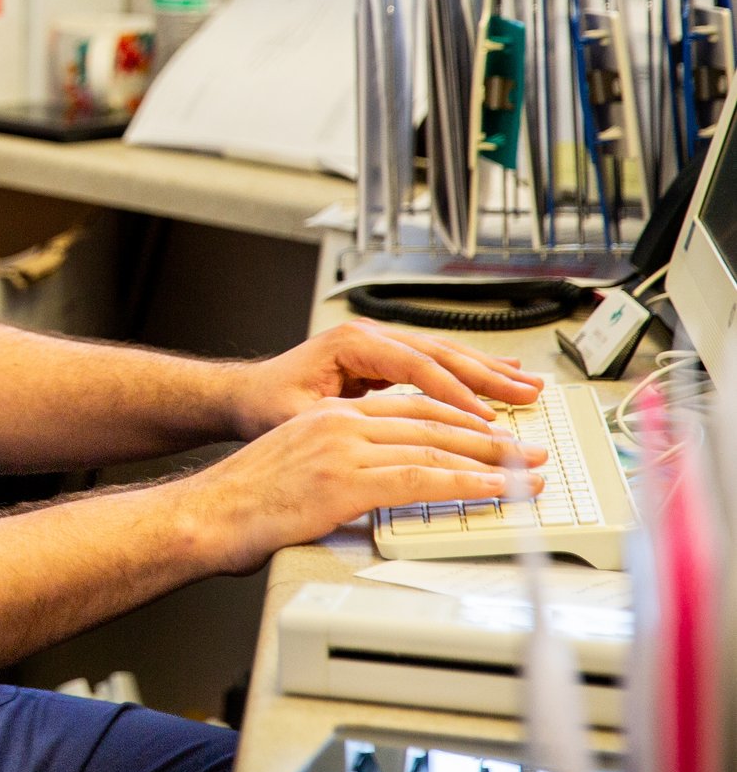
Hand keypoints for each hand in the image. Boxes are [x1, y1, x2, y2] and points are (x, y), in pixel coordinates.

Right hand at [175, 390, 548, 573]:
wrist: (204, 514)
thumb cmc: (241, 503)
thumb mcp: (295, 468)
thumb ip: (338, 469)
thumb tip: (373, 492)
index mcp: (327, 416)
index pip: (409, 406)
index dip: (459, 420)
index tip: (493, 435)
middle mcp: (339, 424)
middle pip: (432, 421)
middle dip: (489, 438)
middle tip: (528, 450)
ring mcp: (343, 450)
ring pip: (436, 448)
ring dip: (492, 463)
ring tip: (528, 473)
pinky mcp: (346, 482)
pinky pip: (424, 480)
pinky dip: (469, 486)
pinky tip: (497, 492)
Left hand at [227, 320, 542, 438]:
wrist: (245, 396)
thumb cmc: (266, 404)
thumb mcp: (303, 416)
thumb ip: (346, 419)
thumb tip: (385, 433)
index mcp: (351, 343)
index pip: (416, 366)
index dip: (454, 394)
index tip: (485, 419)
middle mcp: (368, 338)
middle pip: (439, 354)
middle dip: (487, 375)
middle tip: (528, 394)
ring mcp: (377, 346)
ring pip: (443, 355)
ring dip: (487, 371)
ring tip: (527, 384)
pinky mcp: (382, 361)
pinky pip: (434, 365)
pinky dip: (468, 372)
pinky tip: (497, 375)